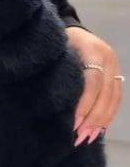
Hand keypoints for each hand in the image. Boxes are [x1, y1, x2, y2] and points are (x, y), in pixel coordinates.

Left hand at [65, 26, 123, 145]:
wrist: (72, 28)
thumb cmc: (56, 43)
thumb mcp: (56, 52)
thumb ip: (57, 72)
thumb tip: (50, 104)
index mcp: (92, 50)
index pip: (92, 82)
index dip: (84, 104)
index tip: (73, 123)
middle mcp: (108, 58)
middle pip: (105, 94)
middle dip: (93, 118)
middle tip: (79, 137)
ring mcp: (115, 66)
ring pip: (113, 98)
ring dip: (101, 121)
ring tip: (88, 138)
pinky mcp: (116, 74)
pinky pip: (116, 98)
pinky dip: (108, 115)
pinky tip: (99, 129)